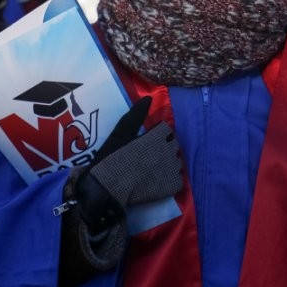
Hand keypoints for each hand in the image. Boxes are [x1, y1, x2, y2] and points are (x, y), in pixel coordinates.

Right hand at [76, 96, 182, 230]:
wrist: (108, 188)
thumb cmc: (112, 158)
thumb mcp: (121, 133)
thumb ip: (136, 115)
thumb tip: (149, 98)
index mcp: (157, 137)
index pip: (166, 130)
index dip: (157, 134)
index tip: (147, 141)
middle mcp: (168, 151)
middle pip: (173, 145)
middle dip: (164, 147)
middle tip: (148, 156)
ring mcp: (172, 169)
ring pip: (177, 162)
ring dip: (168, 163)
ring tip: (152, 170)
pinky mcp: (172, 186)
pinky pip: (178, 180)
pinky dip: (170, 180)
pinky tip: (157, 182)